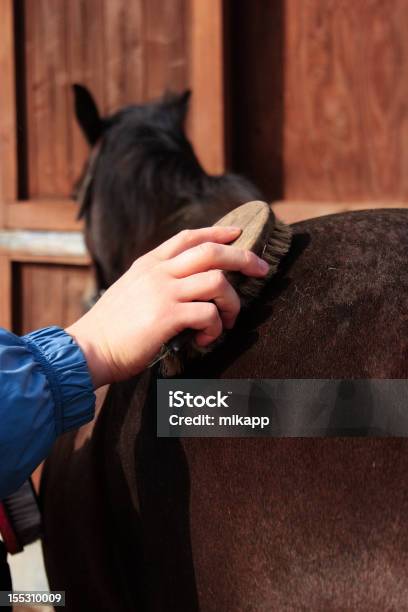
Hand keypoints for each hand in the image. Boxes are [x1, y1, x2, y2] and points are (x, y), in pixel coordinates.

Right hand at [66, 226, 268, 387]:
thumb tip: (187, 284)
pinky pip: (208, 315)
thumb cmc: (111, 326)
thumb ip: (156, 280)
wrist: (88, 348)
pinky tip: (205, 339)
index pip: (189, 237)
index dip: (218, 232)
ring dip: (232, 304)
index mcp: (150, 264)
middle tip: (262, 270)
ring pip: (217, 282)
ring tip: (226, 322)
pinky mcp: (167, 316)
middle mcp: (159, 272)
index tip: (238, 234)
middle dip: (244, 258)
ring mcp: (163, 292)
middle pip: (212, 252)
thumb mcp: (131, 289)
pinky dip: (215, 328)